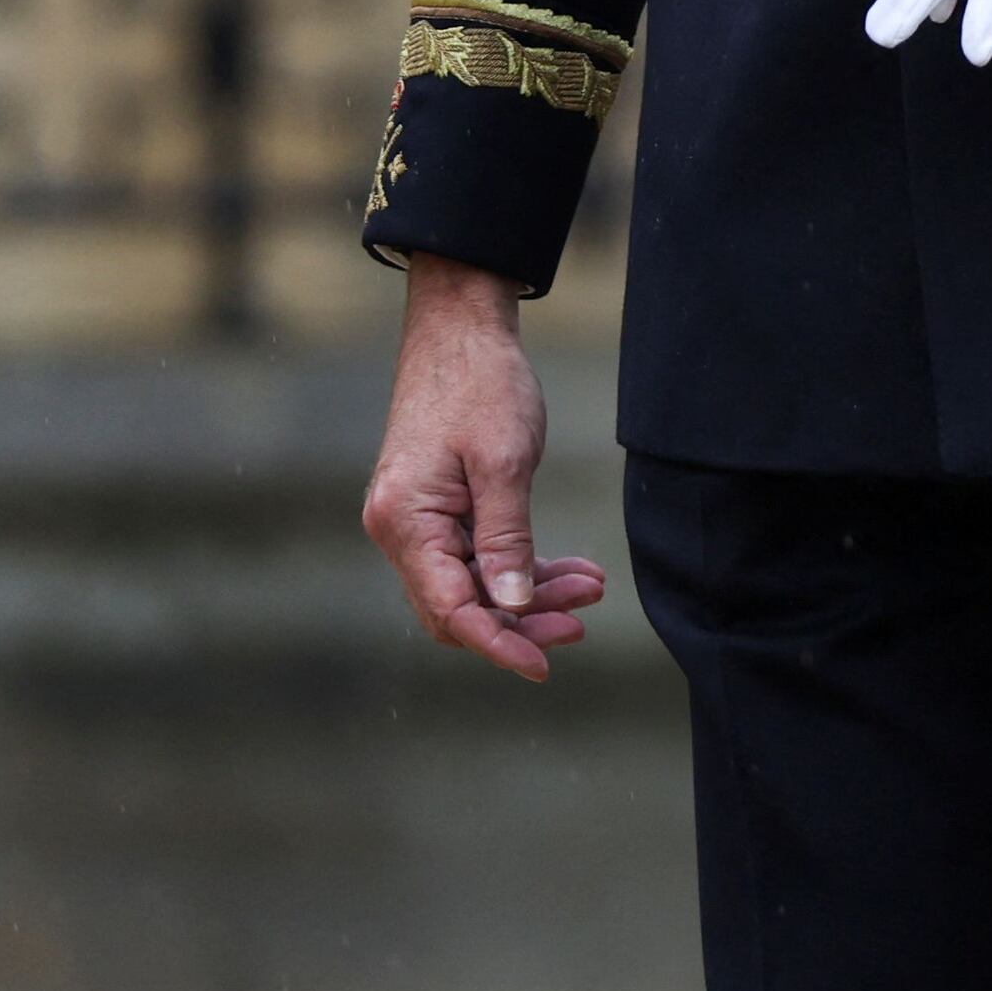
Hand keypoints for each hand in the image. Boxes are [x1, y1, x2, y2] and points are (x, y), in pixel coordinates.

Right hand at [363, 257, 612, 680]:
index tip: (544, 664)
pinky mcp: (438, 508)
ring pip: (474, 585)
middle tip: (582, 620)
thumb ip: (508, 539)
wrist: (461, 326)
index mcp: (405, 522)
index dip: (498, 643)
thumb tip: (512, 608)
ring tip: (591, 586)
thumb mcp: (504, 461)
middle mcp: (400, 530)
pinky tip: (570, 568)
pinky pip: (478, 556)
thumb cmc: (481, 383)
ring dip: (530, 593)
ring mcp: (417, 520)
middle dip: (522, 621)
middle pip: (460, 606)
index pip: (450, 610)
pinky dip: (521, 566)